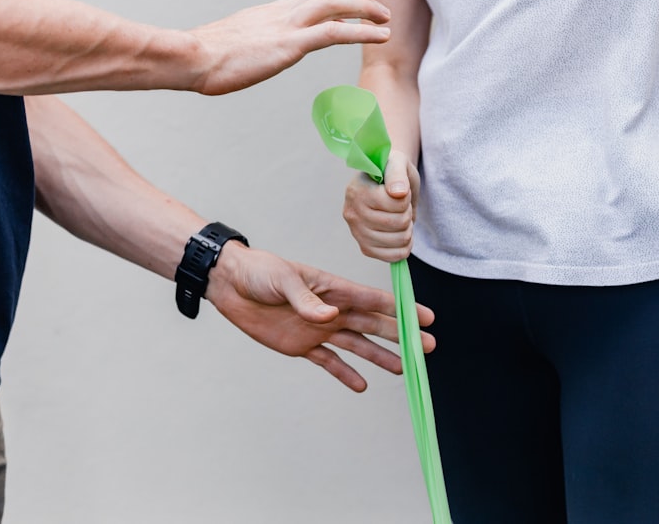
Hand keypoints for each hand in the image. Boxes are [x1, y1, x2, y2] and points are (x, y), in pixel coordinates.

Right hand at [189, 0, 390, 95]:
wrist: (190, 57)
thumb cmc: (201, 59)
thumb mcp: (227, 47)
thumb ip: (244, 47)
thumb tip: (243, 56)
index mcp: (267, 14)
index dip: (335, 0)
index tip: (351, 8)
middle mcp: (280, 13)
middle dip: (356, 0)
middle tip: (377, 10)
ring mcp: (286, 26)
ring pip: (336, 5)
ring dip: (365, 10)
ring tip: (386, 19)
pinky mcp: (290, 44)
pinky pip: (335, 32)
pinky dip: (362, 31)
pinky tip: (380, 35)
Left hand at [205, 241, 434, 391]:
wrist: (230, 285)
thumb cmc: (259, 272)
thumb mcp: (283, 280)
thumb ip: (307, 300)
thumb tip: (330, 317)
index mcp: (333, 288)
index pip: (374, 301)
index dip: (401, 309)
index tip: (426, 317)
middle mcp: (332, 309)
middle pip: (373, 325)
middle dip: (401, 335)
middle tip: (428, 346)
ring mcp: (318, 328)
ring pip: (357, 345)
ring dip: (380, 357)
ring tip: (403, 369)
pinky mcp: (301, 345)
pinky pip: (329, 362)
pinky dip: (345, 374)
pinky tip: (362, 385)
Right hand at [343, 149, 419, 262]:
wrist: (386, 184)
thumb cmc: (391, 173)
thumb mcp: (397, 163)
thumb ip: (397, 175)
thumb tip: (398, 193)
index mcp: (357, 191)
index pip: (396, 203)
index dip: (406, 197)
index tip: (400, 190)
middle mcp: (352, 213)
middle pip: (398, 223)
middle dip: (408, 213)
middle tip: (400, 205)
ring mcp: (356, 233)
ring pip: (398, 241)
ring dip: (407, 229)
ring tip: (398, 217)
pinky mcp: (365, 248)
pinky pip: (392, 257)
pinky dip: (404, 247)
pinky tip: (400, 234)